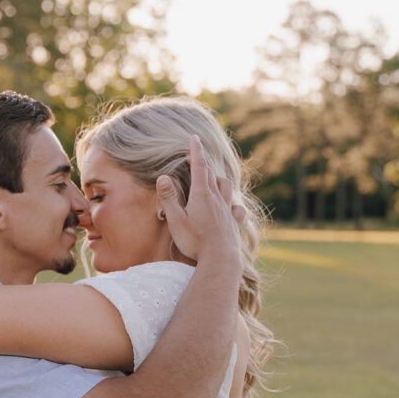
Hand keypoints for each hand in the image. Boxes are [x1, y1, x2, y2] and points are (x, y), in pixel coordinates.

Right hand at [156, 136, 243, 265]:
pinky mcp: (233, 223)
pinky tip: (230, 207)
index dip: (196, 151)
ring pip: (226, 187)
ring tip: (212, 181)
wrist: (220, 259)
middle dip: (203, 165)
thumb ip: (169, 198)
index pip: (199, 166)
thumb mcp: (176, 220)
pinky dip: (231, 203)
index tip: (194, 138)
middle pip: (211, 175)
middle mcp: (217, 199)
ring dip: (218, 180)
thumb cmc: (195, 241)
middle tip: (195, 160)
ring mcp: (227, 210)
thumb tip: (163, 177)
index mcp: (202, 195)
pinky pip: (235, 208)